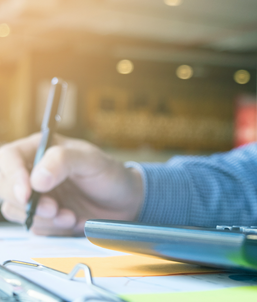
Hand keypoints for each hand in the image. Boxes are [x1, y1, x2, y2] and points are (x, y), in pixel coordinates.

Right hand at [0, 134, 143, 235]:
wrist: (124, 202)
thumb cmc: (110, 175)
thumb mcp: (92, 161)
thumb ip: (64, 161)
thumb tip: (36, 179)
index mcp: (39, 149)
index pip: (8, 158)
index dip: (12, 177)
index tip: (27, 194)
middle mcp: (32, 171)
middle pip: (5, 188)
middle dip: (29, 203)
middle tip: (55, 209)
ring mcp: (35, 195)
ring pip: (15, 210)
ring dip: (42, 218)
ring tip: (71, 216)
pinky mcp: (41, 216)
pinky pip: (33, 226)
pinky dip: (52, 228)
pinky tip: (73, 221)